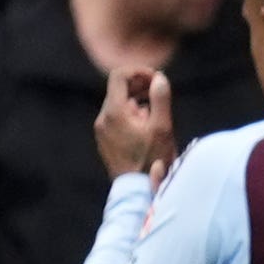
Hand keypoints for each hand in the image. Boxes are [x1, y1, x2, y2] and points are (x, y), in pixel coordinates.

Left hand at [95, 68, 176, 184]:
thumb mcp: (162, 128)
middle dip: (140, 87)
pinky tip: (146, 129)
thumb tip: (160, 78)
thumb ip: (160, 99)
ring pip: (118, 104)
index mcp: (114, 111)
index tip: (156, 80)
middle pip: (118, 89)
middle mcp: (103, 118)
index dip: (139, 72)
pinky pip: (117, 119)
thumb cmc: (151, 161)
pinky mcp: (105, 141)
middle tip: (160, 94)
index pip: (119, 75)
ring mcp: (102, 130)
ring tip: (155, 115)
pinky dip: (131, 115)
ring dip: (137, 102)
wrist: (136, 192)